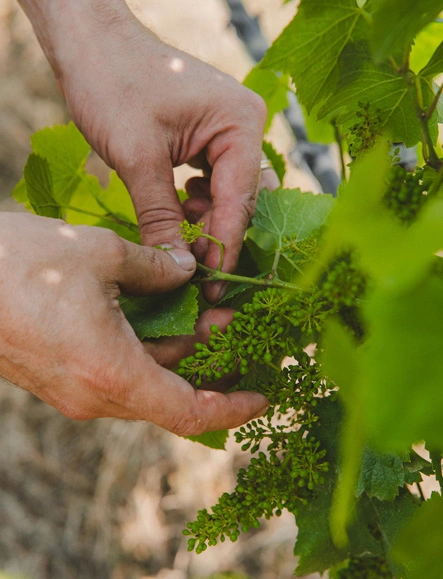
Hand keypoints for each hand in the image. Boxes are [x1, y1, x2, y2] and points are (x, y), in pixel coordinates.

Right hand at [0, 213, 267, 433]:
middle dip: (210, 362)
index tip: (263, 395)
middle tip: (237, 323)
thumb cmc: (20, 263)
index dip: (232, 407)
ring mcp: (74, 389)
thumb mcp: (101, 253)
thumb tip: (185, 270)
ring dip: (179, 352)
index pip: (190, 411)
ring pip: (145, 379)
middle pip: (171, 392)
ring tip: (206, 311)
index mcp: (112, 373)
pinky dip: (147, 348)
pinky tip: (162, 313)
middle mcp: (94, 395)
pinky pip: (118, 370)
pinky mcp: (60, 375)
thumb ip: (154, 267)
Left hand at [20, 0, 266, 301]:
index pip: (240, 202)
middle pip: (243, 201)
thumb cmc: (112, 83)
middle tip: (194, 272)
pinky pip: (215, 182)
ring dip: (207, 222)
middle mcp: (245, 127)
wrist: (90, 43)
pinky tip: (178, 211)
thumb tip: (179, 269)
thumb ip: (162, 216)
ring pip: (230, 195)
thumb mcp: (137, 157)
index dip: (225, 249)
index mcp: (240, 124)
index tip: (213, 290)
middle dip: (218, 237)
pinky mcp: (210, 138)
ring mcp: (230, 131)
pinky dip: (199, 204)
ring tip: (178, 236)